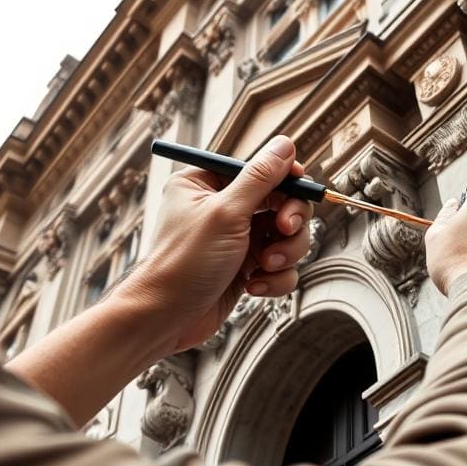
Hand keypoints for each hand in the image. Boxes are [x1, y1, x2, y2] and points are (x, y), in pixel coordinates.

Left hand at [115, 135, 311, 353]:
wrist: (165, 320)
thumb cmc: (184, 263)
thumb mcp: (225, 213)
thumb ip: (260, 178)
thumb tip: (284, 145)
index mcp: (208, 183)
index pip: (261, 168)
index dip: (286, 179)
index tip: (300, 189)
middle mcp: (224, 208)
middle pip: (282, 201)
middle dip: (289, 220)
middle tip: (285, 230)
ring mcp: (237, 238)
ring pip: (287, 235)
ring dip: (284, 252)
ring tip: (264, 266)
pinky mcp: (246, 267)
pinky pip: (281, 265)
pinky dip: (275, 276)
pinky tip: (254, 285)